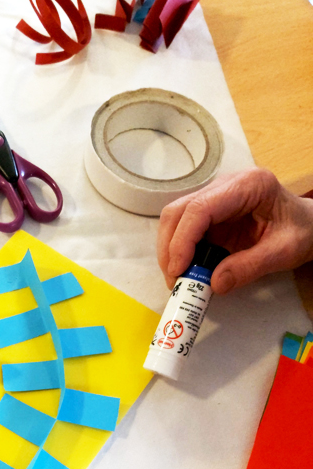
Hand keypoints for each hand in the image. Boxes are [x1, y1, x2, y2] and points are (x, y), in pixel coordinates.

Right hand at [157, 168, 312, 292]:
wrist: (307, 225)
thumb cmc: (301, 231)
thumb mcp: (284, 251)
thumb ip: (250, 267)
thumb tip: (214, 283)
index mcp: (248, 185)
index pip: (200, 208)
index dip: (182, 240)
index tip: (178, 270)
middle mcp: (224, 186)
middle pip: (178, 211)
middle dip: (170, 247)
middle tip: (175, 279)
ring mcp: (214, 198)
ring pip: (175, 219)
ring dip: (170, 250)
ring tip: (179, 278)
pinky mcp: (209, 214)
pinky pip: (183, 230)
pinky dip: (179, 252)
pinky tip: (188, 269)